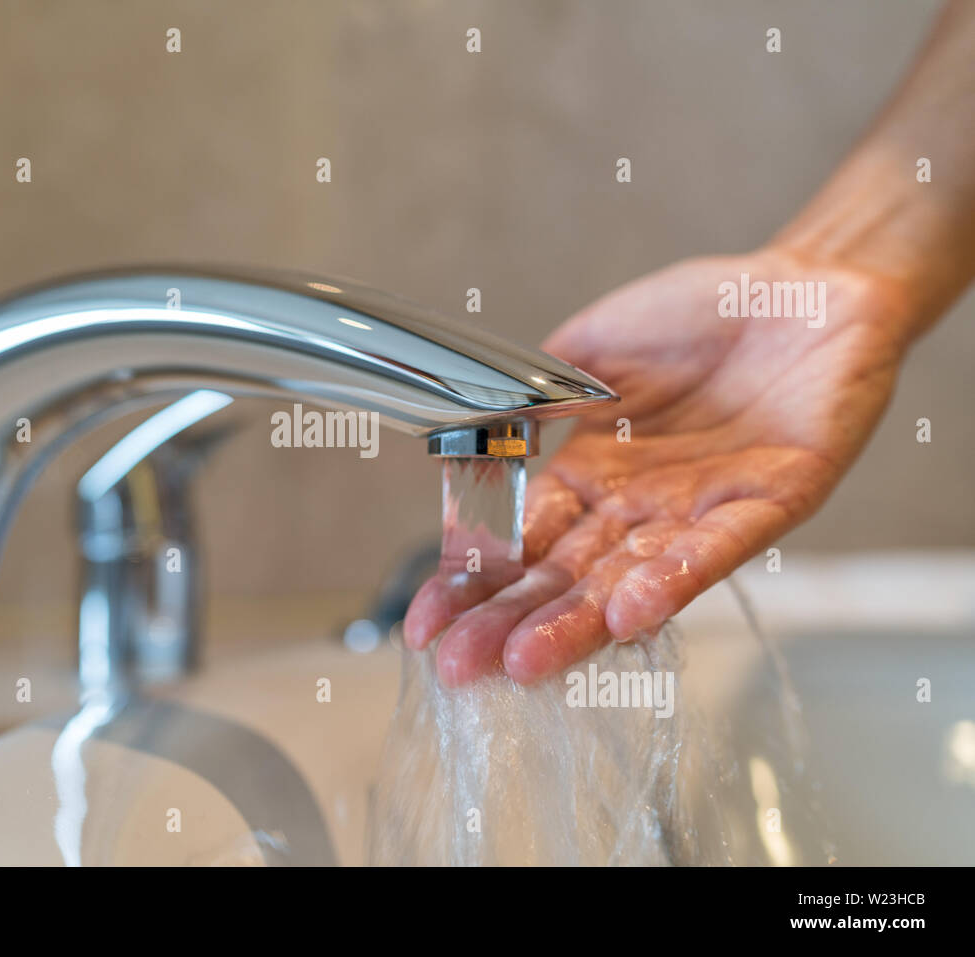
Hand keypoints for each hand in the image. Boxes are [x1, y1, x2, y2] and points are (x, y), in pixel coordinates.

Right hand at [405, 246, 917, 685]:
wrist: (799, 284)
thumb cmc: (699, 312)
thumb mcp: (591, 346)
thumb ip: (535, 393)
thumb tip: (477, 435)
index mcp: (590, 471)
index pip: (520, 540)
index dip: (473, 580)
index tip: (427, 620)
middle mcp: (637, 505)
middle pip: (563, 577)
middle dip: (509, 622)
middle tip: (460, 664)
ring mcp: (697, 510)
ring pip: (627, 579)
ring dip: (576, 622)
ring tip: (524, 660)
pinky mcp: (768, 501)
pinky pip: (715, 550)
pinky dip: (671, 583)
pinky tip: (626, 616)